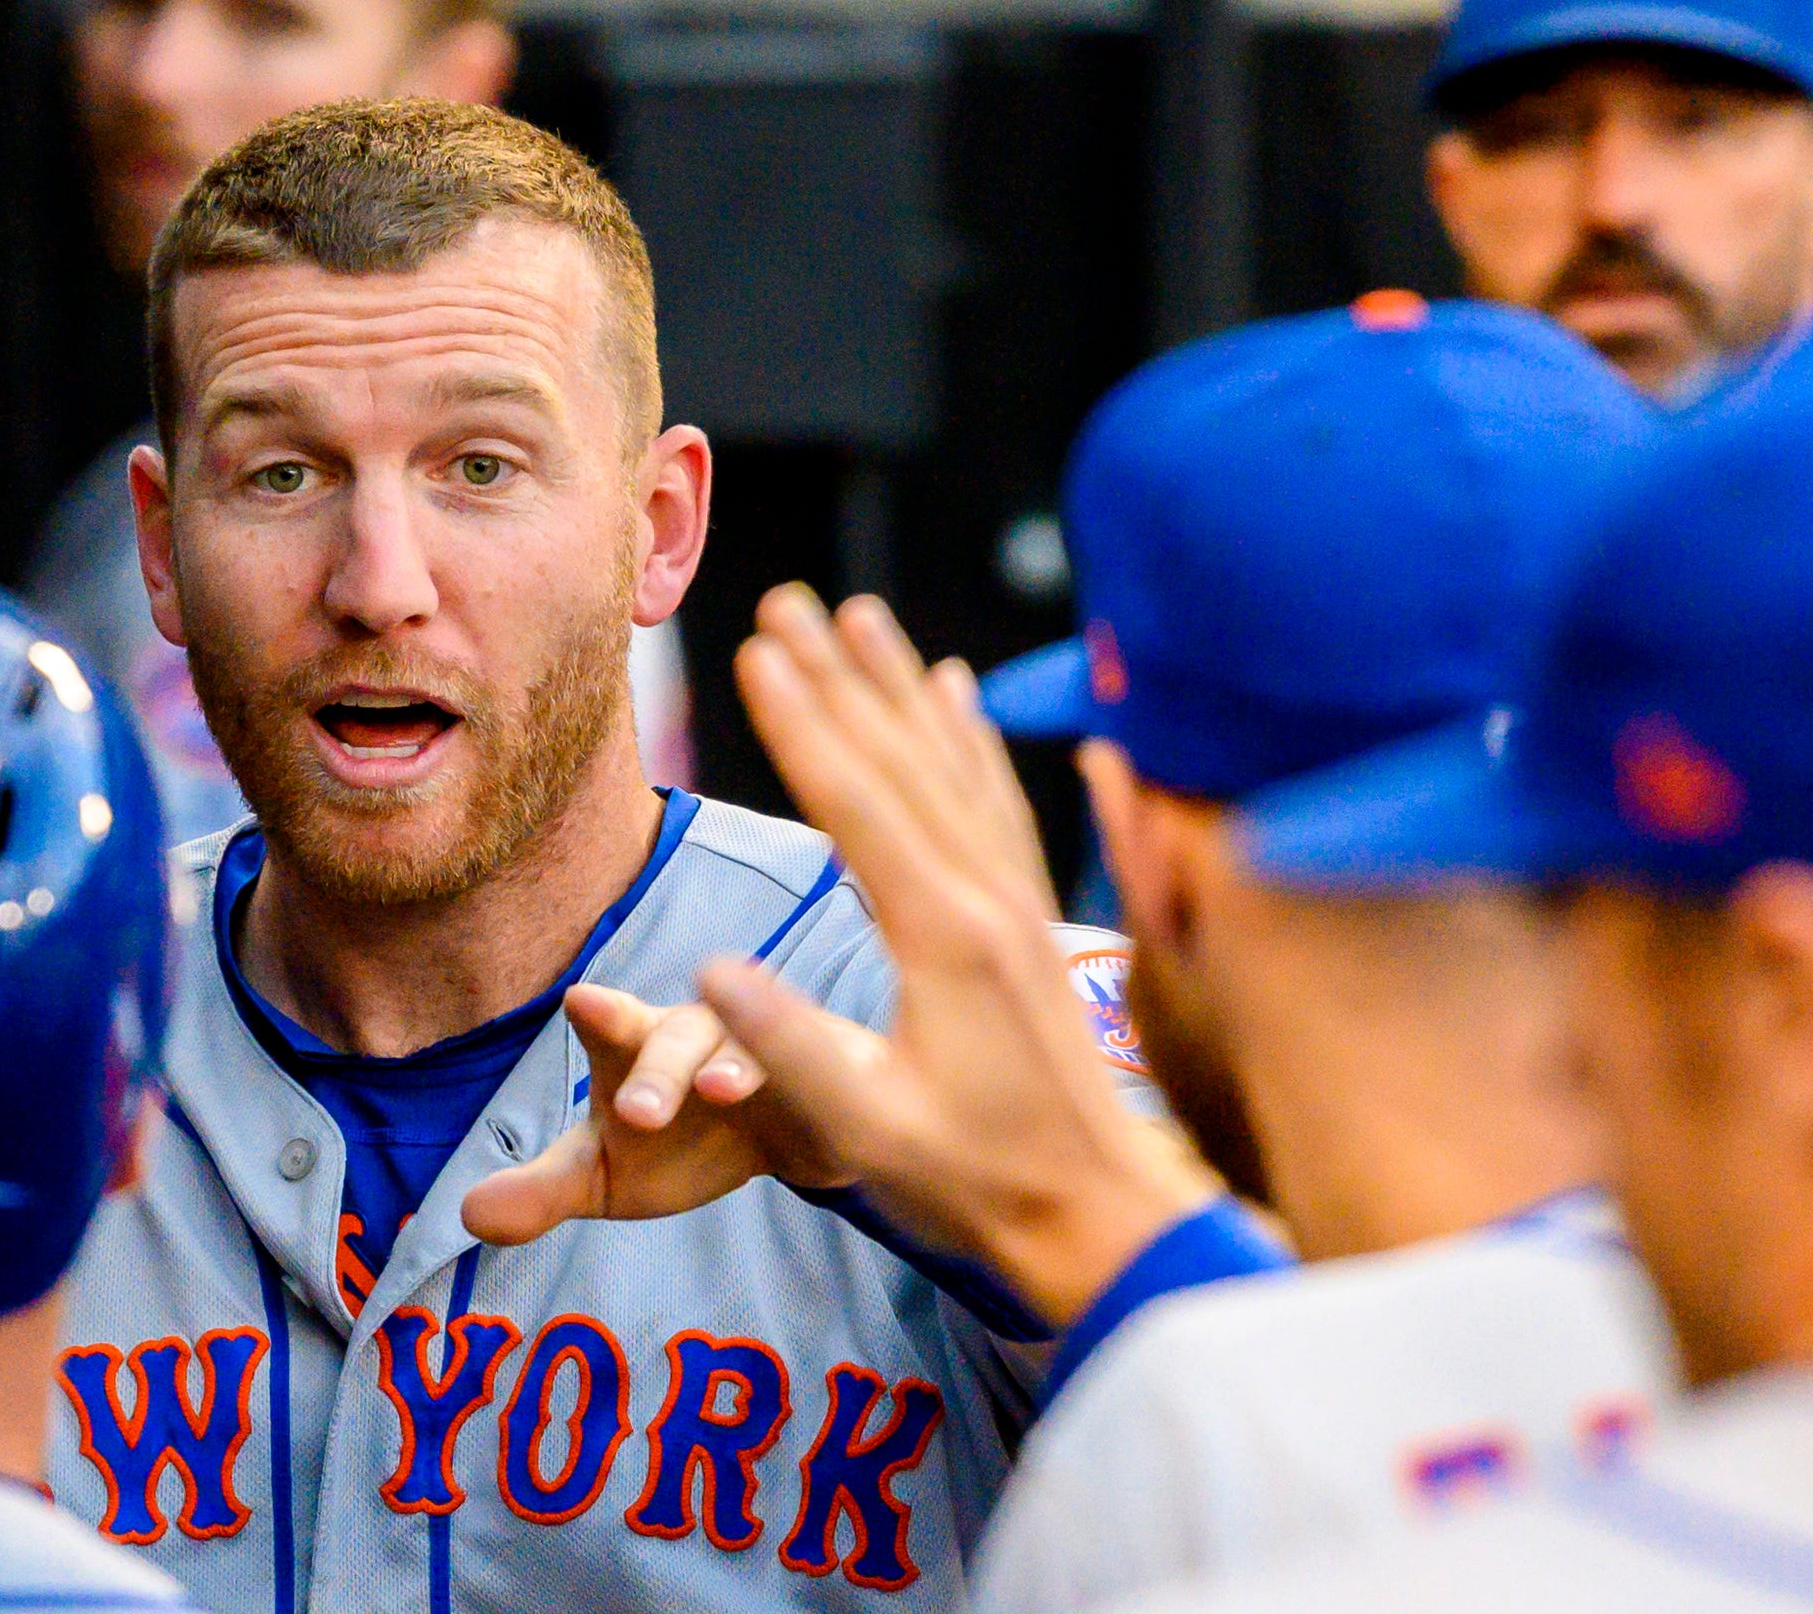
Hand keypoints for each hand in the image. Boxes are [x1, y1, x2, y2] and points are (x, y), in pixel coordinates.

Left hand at [464, 984, 829, 1243]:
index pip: (610, 1025)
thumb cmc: (680, 1143)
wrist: (779, 1141)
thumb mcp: (607, 1174)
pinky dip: (811, 1079)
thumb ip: (544, 1190)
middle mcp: (694, 1034)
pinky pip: (817, 1068)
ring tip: (718, 1090)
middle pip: (671, 1041)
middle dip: (657, 1072)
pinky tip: (810, 1106)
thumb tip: (469, 1217)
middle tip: (637, 1115)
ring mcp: (760, 1046)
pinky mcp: (821, 1069)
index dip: (600, 1015)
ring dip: (732, 1065)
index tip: (585, 1005)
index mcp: (633, 1048)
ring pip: (745, 1045)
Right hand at [709, 586, 1219, 1324]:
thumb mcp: (866, 1127)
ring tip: (862, 619)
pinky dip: (971, 738)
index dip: (802, 724)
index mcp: (943, 937)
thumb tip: (711, 970)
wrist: (1100, 1212)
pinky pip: (1000, 803)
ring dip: (901, 687)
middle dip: (838, 675)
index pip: (857, 804)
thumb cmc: (979, 1181)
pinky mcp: (1033, 921)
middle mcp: (988, 900)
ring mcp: (1018, 905)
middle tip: (789, 600)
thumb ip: (788, 1046)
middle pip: (902, 760)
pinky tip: (956, 696)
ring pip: (954, 766)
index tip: (757, 651)